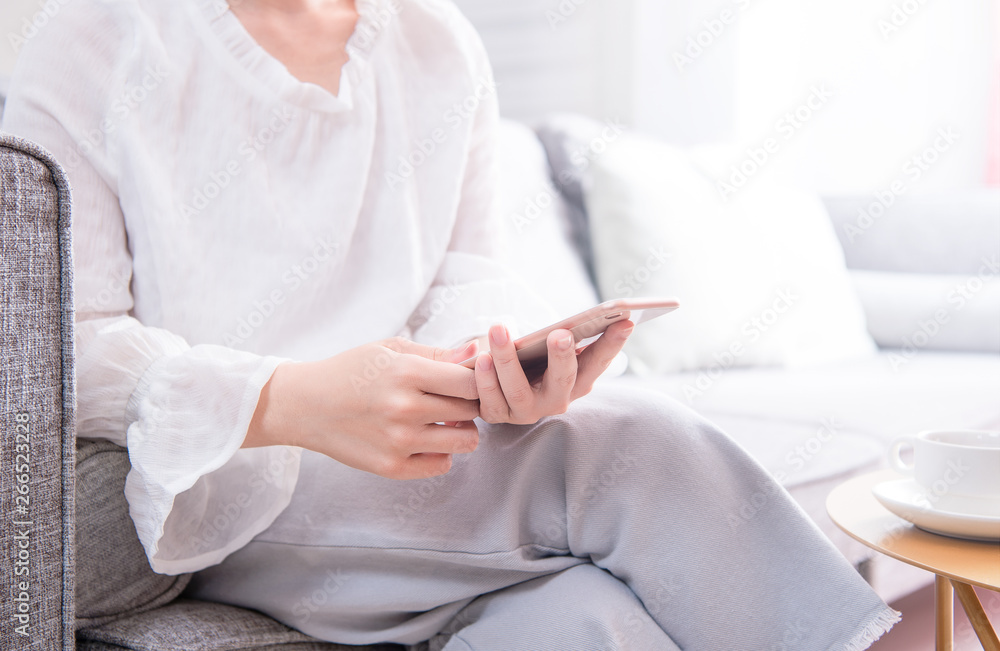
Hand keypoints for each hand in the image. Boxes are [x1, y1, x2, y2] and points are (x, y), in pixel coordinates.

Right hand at [245, 337, 481, 478]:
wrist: (305, 405)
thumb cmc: (350, 371)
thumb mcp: (390, 350)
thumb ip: (437, 354)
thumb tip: (477, 353)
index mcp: (406, 372)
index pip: (470, 381)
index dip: (477, 379)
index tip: (469, 379)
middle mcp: (405, 409)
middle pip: (471, 410)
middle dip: (469, 403)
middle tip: (454, 398)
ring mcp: (399, 441)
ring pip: (465, 441)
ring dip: (461, 429)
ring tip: (444, 420)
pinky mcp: (392, 467)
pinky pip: (443, 465)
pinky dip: (442, 452)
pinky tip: (427, 438)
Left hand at [474, 320, 632, 424]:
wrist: (496, 389)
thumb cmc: (531, 358)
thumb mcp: (551, 347)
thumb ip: (571, 334)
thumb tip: (612, 319)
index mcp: (578, 381)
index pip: (599, 361)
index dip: (613, 343)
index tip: (626, 321)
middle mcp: (557, 400)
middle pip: (563, 381)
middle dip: (563, 357)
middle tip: (561, 334)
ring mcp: (527, 411)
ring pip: (519, 391)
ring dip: (508, 361)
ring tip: (499, 330)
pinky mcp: (498, 416)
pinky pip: (490, 400)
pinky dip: (485, 380)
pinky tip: (480, 357)